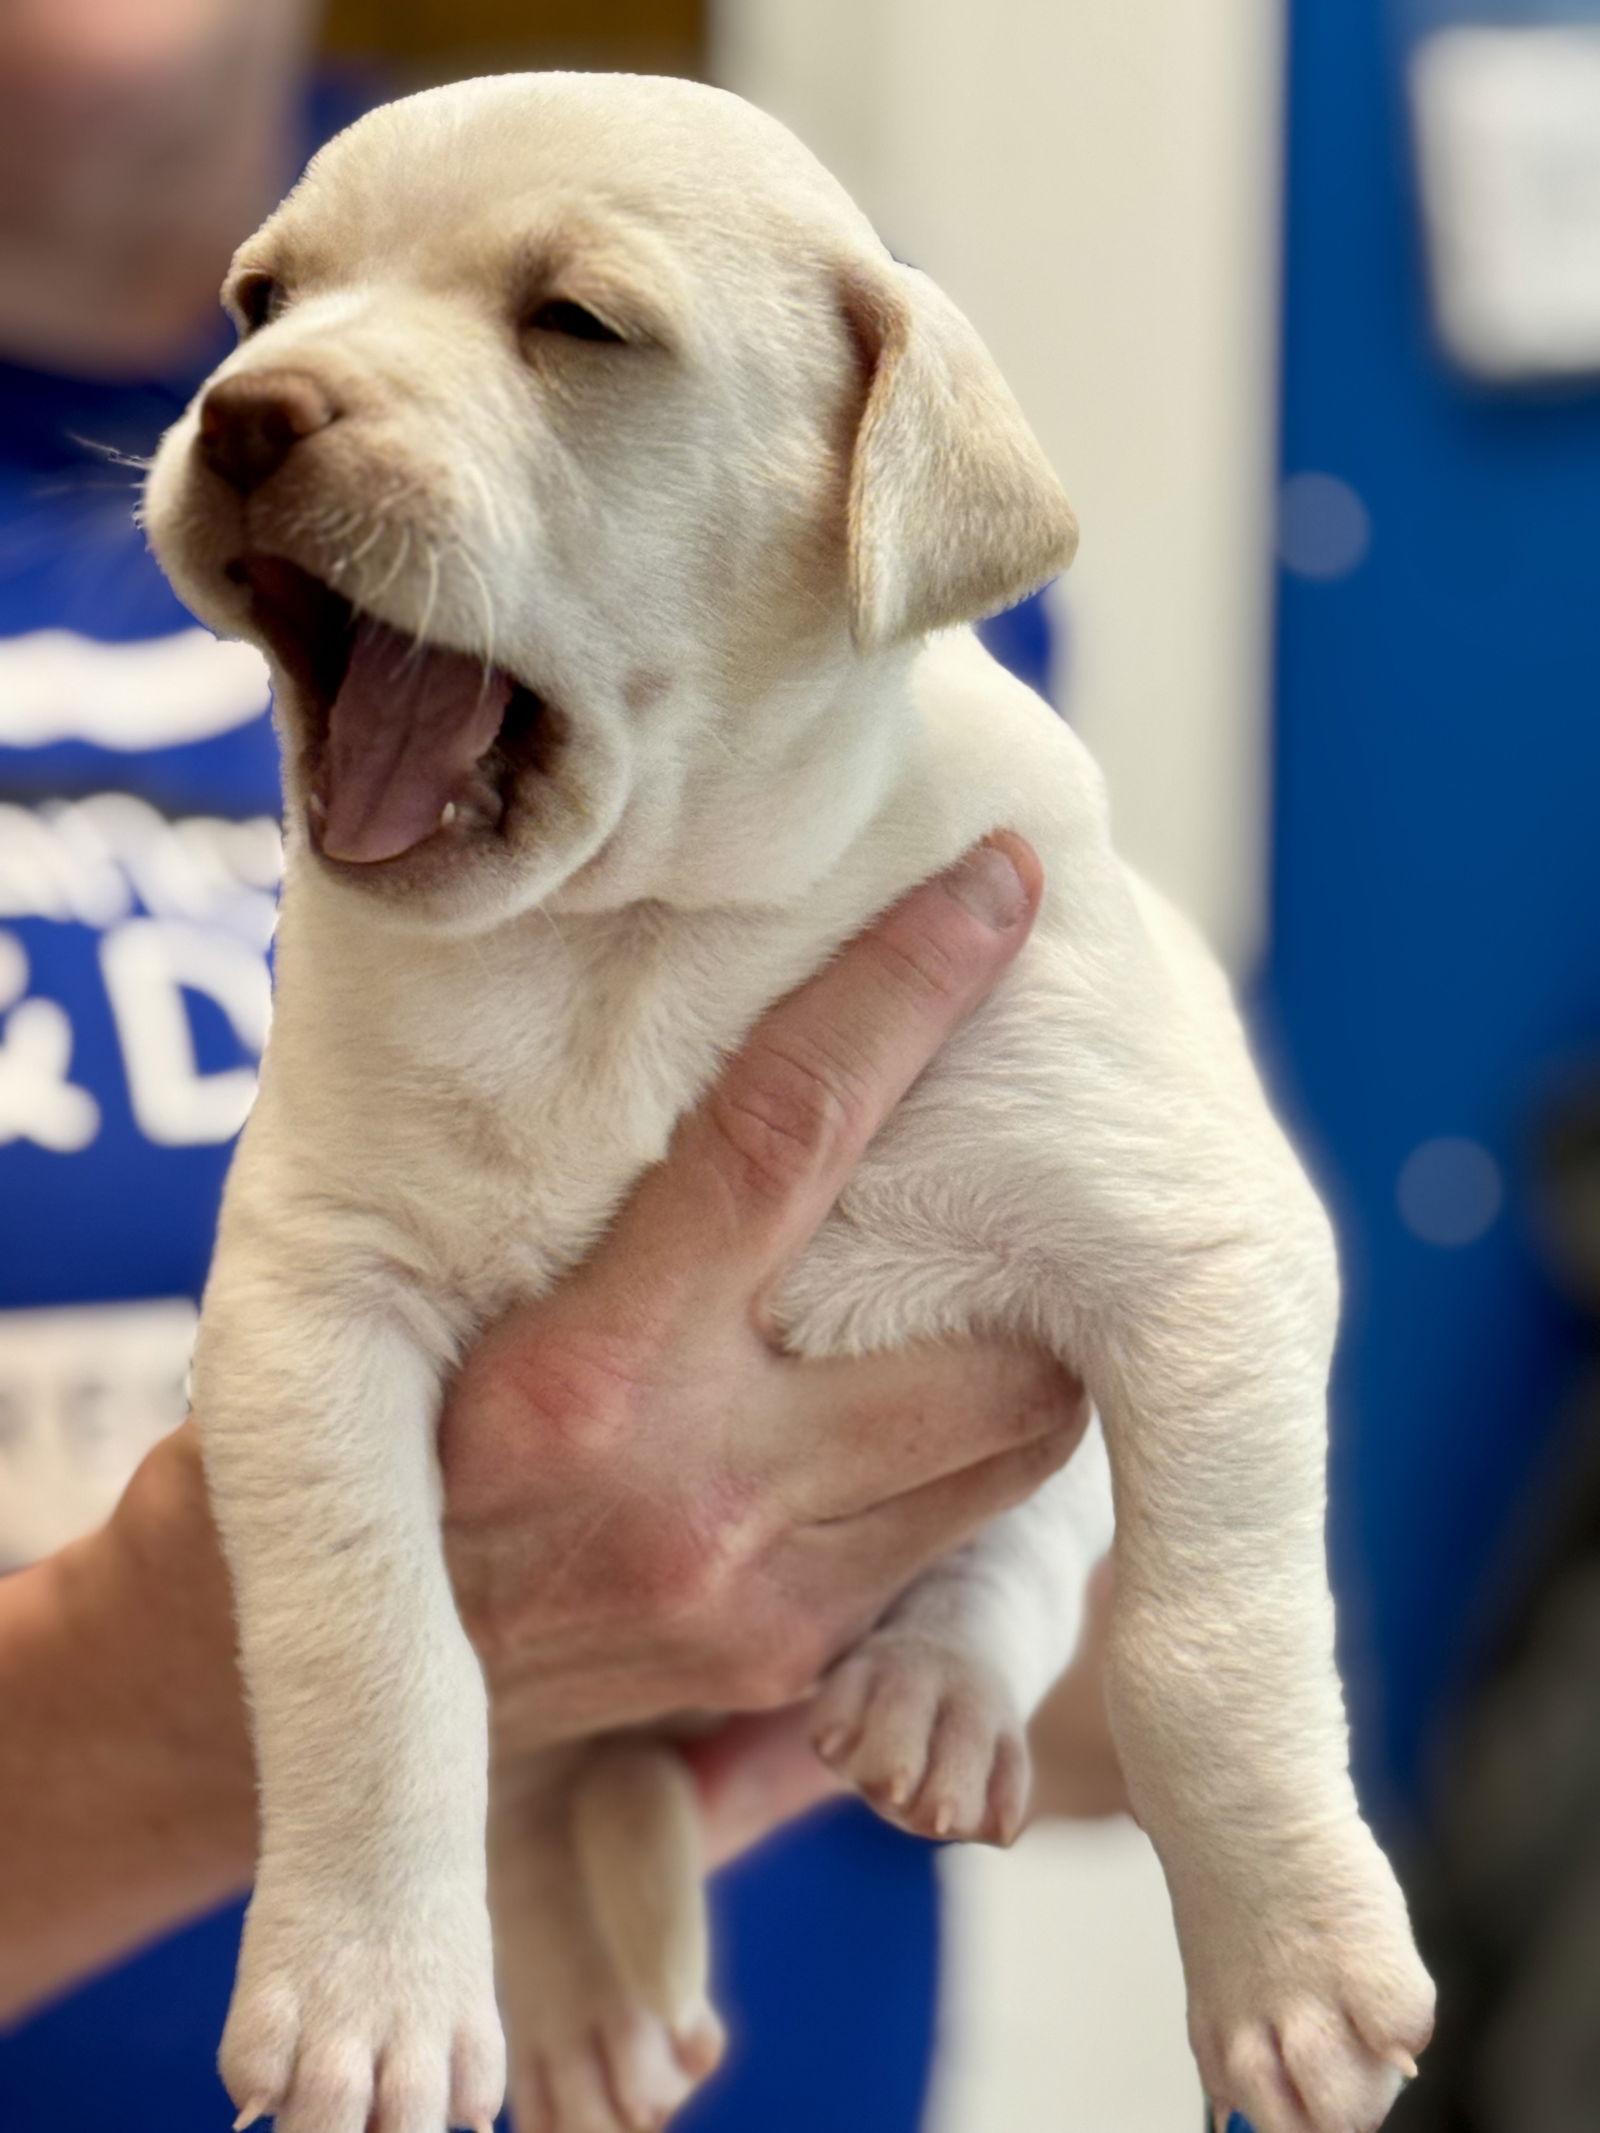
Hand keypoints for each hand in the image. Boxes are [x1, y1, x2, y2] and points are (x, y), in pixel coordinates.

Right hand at [441, 833, 1088, 1846]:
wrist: (284, 1675)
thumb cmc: (361, 1430)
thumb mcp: (429, 1293)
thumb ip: (588, 1197)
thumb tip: (720, 1013)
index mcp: (584, 1370)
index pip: (787, 1134)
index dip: (908, 992)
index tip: (1001, 883)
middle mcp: (692, 1491)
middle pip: (991, 1353)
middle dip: (1044, 1268)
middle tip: (1041, 1183)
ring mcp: (755, 1600)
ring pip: (1008, 1462)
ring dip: (1031, 1372)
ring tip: (1005, 1296)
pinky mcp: (780, 1669)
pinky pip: (948, 1553)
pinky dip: (966, 1473)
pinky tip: (924, 1418)